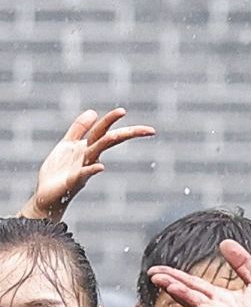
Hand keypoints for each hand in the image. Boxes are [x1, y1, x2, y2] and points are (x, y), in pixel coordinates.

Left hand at [26, 109, 153, 217]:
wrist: (46, 196)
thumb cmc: (57, 172)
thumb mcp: (67, 145)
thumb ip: (79, 129)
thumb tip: (93, 111)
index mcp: (87, 147)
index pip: (105, 131)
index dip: (113, 120)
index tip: (125, 110)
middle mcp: (88, 157)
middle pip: (109, 141)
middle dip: (126, 133)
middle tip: (147, 129)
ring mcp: (82, 169)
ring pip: (96, 152)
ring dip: (106, 143)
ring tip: (117, 134)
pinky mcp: (72, 181)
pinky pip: (84, 174)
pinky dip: (92, 170)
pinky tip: (100, 166)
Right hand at [150, 244, 250, 306]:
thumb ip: (243, 264)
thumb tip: (225, 242)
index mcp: (223, 300)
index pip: (194, 287)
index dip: (175, 278)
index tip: (155, 270)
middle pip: (193, 298)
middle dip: (174, 287)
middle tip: (155, 276)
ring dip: (189, 300)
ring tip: (173, 288)